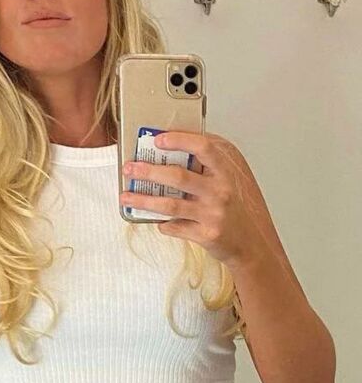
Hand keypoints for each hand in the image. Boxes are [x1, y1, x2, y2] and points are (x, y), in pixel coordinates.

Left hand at [120, 131, 280, 266]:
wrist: (255, 243)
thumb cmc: (239, 204)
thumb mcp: (232, 174)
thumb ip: (209, 158)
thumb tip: (173, 140)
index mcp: (227, 169)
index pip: (203, 147)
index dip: (179, 140)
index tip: (157, 140)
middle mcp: (221, 190)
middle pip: (178, 176)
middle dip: (148, 171)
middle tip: (129, 168)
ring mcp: (214, 213)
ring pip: (170, 205)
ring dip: (143, 201)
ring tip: (125, 197)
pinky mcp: (207, 235)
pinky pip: (174, 227)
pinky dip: (161, 224)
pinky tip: (153, 220)